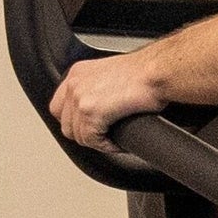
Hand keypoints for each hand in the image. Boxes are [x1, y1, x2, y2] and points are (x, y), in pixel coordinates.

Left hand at [50, 46, 172, 150]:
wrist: (157, 72)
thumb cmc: (147, 71)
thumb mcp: (112, 73)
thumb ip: (98, 88)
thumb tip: (102, 106)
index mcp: (78, 73)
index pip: (59, 106)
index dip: (74, 121)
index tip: (88, 126)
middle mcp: (74, 84)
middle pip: (66, 124)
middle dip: (84, 134)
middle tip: (103, 136)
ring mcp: (80, 98)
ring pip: (78, 135)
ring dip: (97, 141)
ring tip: (113, 139)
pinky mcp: (91, 112)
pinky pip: (92, 140)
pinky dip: (106, 146)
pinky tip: (118, 142)